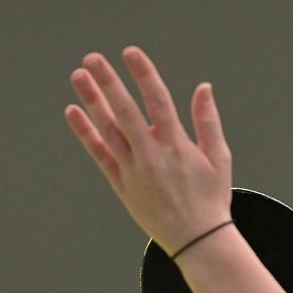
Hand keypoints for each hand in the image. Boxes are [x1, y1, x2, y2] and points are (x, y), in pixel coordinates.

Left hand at [64, 46, 233, 252]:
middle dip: (108, 82)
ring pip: (108, 129)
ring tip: (78, 76)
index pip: (158, 100)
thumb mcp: (219, 157)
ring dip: (92, 101)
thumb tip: (203, 88)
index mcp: (177, 145)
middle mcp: (151, 155)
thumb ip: (208, 121)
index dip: (143, 74)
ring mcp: (133, 170)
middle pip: (125, 110)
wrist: (196, 239)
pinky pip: (99, 154)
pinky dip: (85, 133)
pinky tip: (73, 112)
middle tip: (92, 58)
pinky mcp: (121, 185)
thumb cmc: (211, 197)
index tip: (131, 53)